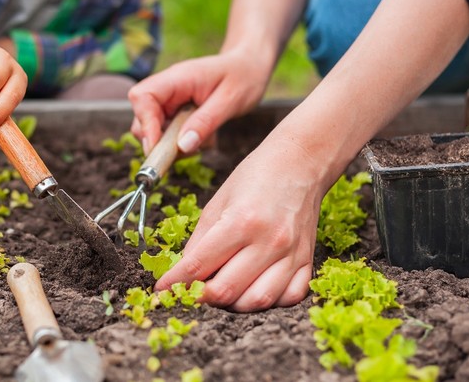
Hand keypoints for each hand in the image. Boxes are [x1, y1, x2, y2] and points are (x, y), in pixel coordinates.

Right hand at [129, 49, 270, 154]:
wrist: (250, 66)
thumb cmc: (243, 76)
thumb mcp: (230, 100)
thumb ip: (206, 122)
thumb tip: (182, 146)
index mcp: (177, 78)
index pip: (142, 97)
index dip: (145, 124)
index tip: (157, 147)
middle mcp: (167, 89)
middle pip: (141, 117)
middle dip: (157, 140)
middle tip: (184, 151)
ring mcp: (170, 101)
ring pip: (152, 130)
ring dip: (171, 144)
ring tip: (202, 141)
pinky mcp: (175, 113)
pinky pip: (167, 134)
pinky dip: (181, 144)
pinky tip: (203, 137)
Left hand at [155, 137, 322, 311]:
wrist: (300, 163)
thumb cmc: (256, 177)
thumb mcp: (217, 201)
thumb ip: (199, 240)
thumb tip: (182, 272)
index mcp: (240, 222)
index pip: (198, 266)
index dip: (174, 283)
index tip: (161, 290)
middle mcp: (268, 241)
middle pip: (226, 291)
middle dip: (200, 298)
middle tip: (189, 293)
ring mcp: (292, 254)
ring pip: (258, 301)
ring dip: (233, 305)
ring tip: (220, 293)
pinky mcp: (307, 260)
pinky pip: (290, 298)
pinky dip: (268, 301)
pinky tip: (253, 289)